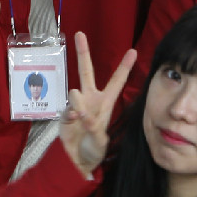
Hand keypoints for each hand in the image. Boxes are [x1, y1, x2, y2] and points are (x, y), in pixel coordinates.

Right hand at [59, 33, 136, 177]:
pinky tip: (73, 121)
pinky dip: (70, 115)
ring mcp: (75, 106)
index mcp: (105, 103)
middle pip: (86, 71)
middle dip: (83, 52)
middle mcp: (90, 100)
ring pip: (75, 93)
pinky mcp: (63, 115)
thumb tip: (79, 111)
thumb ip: (92, 126)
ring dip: (78, 102)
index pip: (116, 81)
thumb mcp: (100, 140)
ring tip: (80, 115)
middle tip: (80, 34)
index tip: (132, 51)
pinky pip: (66, 110)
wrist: (77, 162)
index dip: (124, 67)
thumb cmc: (94, 150)